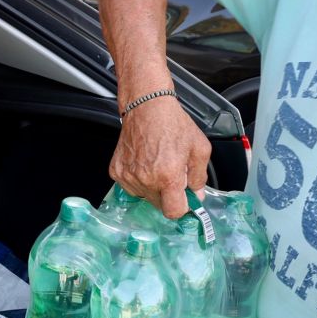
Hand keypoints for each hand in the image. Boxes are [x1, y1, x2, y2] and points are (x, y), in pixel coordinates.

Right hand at [109, 98, 209, 218]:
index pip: (174, 211)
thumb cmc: (172, 123)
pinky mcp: (117, 171)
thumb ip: (199, 177)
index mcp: (168, 176)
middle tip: (172, 174)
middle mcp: (146, 179)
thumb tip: (197, 195)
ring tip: (157, 165)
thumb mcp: (199, 148)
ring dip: (153, 187)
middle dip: (168, 194)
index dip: (182, 207)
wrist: (147, 106)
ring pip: (145, 196)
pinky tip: (145, 163)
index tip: (184, 199)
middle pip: (159, 205)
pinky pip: (131, 187)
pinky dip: (139, 180)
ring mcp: (129, 176)